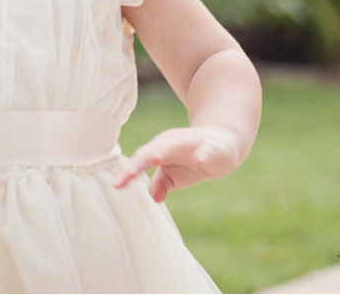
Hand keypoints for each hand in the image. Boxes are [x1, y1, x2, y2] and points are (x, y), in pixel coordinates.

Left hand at [114, 126, 241, 202]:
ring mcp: (192, 142)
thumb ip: (162, 183)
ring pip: (176, 144)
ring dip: (165, 150)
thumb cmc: (190, 159)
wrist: (222, 143)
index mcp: (160, 148)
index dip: (129, 172)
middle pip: (154, 150)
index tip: (117, 185)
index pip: (141, 160)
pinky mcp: (211, 146)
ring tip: (154, 158)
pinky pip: (206, 150)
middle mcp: (172, 142)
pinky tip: (198, 160)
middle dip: (141, 160)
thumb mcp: (175, 175)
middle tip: (129, 173)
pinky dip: (201, 154)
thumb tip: (154, 197)